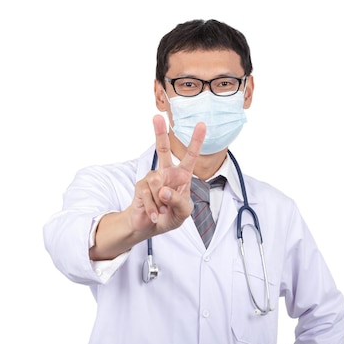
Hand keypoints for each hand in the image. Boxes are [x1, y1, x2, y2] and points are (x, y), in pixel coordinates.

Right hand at [128, 114, 204, 235]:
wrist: (149, 227)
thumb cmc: (170, 216)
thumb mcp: (183, 212)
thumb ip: (177, 200)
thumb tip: (163, 190)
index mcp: (182, 175)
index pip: (190, 156)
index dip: (196, 141)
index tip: (202, 125)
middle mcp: (166, 173)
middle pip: (163, 149)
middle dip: (159, 133)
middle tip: (157, 117)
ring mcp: (152, 178)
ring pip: (159, 186)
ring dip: (163, 204)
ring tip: (162, 210)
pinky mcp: (141, 186)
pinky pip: (149, 196)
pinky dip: (154, 209)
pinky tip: (155, 215)